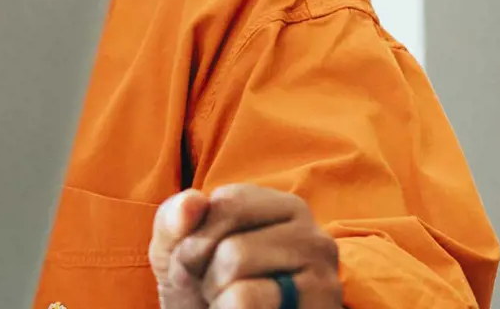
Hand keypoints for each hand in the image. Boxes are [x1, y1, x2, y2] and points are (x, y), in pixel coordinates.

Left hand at [148, 185, 341, 308]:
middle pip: (232, 246)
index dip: (195, 238)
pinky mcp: (321, 307)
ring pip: (240, 271)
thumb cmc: (203, 286)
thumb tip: (192, 201)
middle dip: (204, 273)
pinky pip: (247, 300)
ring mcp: (324, 276)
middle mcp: (313, 236)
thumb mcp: (177, 248)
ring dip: (216, 295)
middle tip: (213, 289)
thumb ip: (175, 218)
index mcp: (283, 207)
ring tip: (229, 302)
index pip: (226, 204)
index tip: (199, 260)